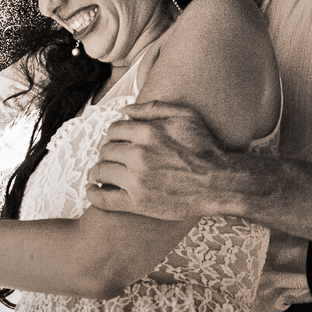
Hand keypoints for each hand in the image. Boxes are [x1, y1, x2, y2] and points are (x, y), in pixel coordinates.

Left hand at [86, 101, 241, 219]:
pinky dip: (93, 193)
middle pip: (105, 150)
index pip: (113, 130)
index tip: (116, 143)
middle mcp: (139, 155)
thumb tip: (124, 110)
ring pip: (100, 171)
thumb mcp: (184, 116)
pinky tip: (92, 190)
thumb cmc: (205, 148)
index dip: (112, 136)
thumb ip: (152, 108)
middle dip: (106, 153)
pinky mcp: (137, 202)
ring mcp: (137, 180)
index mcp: (148, 132)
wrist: (220, 183)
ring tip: (99, 174)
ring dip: (96, 172)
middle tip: (110, 159)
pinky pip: (103, 198)